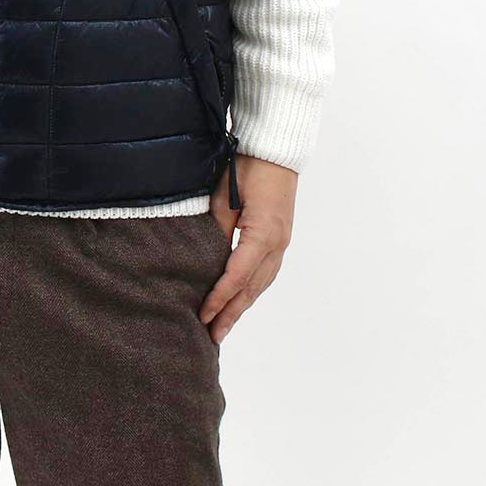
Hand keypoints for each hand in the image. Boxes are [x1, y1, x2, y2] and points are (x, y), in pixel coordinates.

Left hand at [199, 153, 296, 342]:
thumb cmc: (248, 167)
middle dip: (232, 313)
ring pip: (261, 283)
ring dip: (243, 305)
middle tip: (214, 336)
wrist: (277, 150)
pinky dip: (252, 288)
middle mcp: (277, 244)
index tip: (203, 316)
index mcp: (262, 235)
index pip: (236, 276)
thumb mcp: (224, 197)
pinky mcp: (281, 237)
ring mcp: (282, 242)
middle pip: (252, 288)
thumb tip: (207, 259)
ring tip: (225, 324)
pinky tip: (242, 298)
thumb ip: (217, 230)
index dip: (219, 298)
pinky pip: (266, 271)